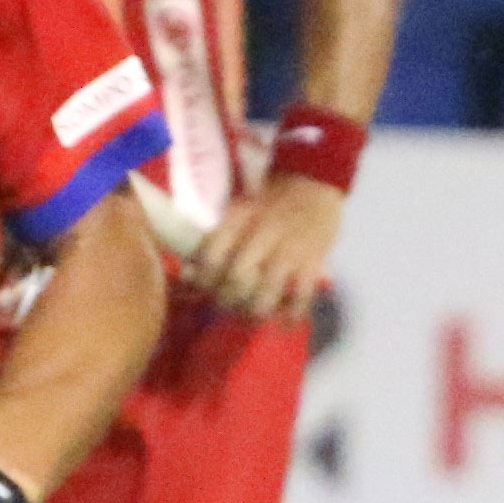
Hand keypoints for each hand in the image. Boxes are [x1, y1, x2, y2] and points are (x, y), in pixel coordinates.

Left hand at [182, 172, 343, 323]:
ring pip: (265, 294)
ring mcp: (289, 251)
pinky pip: (300, 297)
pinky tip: (284, 322)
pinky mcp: (313, 261)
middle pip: (234, 281)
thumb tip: (189, 273)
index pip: (210, 256)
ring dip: (255, 312)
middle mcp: (261, 236)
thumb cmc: (270, 197)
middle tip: (226, 305)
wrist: (314, 179)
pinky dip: (291, 315)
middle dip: (226, 300)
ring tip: (252, 315)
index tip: (201, 288)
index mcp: (239, 220)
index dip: (201, 280)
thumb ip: (217, 238)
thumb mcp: (238, 207)